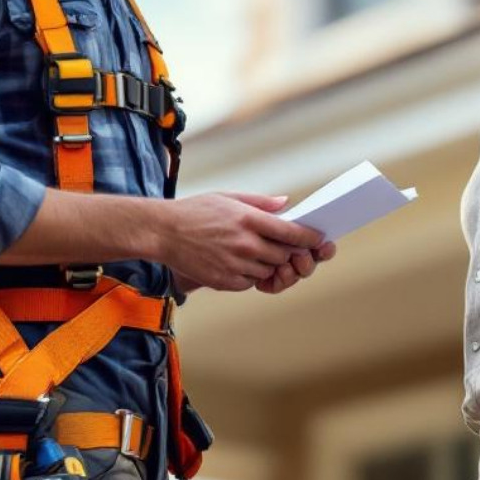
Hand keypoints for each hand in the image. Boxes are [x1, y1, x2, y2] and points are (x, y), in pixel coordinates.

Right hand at [157, 192, 325, 291]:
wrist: (162, 232)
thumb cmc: (194, 212)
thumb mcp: (228, 197)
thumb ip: (260, 202)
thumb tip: (286, 203)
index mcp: (249, 220)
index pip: (292, 233)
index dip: (309, 238)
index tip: (316, 238)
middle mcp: (245, 244)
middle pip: (285, 255)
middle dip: (291, 252)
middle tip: (289, 247)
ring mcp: (236, 265)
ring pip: (270, 270)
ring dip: (271, 264)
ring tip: (258, 252)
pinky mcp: (225, 281)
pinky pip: (251, 282)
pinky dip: (253, 275)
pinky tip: (241, 262)